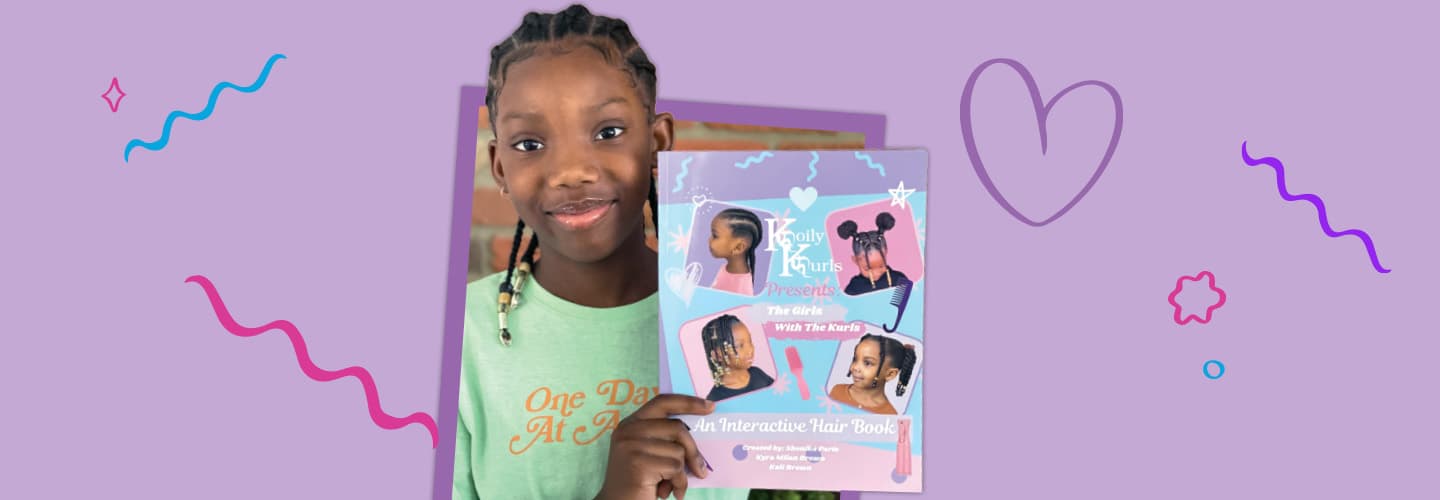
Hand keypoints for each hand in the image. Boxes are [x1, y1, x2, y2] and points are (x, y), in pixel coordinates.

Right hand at [595, 394, 714, 499]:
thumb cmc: (638, 482)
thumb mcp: (648, 453)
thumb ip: (665, 438)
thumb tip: (701, 431)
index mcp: (631, 423)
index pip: (662, 401)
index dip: (688, 402)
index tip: (709, 406)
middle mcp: (628, 430)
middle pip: (677, 427)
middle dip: (693, 450)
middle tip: (701, 469)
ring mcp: (631, 445)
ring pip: (678, 451)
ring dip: (681, 473)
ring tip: (670, 485)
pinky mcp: (638, 462)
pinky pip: (675, 468)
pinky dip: (678, 483)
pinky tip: (667, 493)